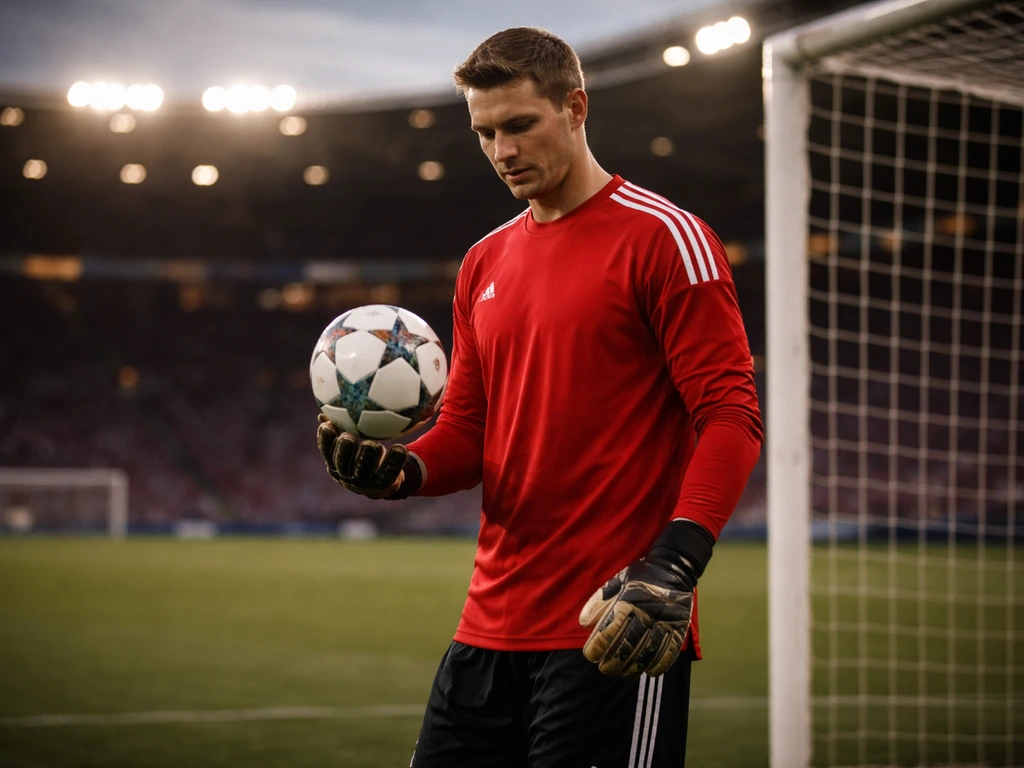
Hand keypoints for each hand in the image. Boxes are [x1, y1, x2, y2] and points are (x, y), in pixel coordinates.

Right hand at [316, 413, 407, 498]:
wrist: (382, 483)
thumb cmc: (362, 456)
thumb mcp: (349, 444)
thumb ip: (340, 428)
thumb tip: (324, 413)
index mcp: (335, 464)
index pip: (326, 452)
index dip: (325, 440)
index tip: (327, 425)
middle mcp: (347, 475)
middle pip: (342, 463)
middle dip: (344, 450)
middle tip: (348, 437)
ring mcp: (364, 483)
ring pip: (363, 469)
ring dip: (367, 456)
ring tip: (373, 443)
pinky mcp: (382, 485)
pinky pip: (389, 472)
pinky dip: (394, 460)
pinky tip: (400, 447)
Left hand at [579, 549, 696, 677]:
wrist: (674, 568)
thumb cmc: (640, 576)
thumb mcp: (617, 581)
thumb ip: (600, 601)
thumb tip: (584, 623)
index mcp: (629, 600)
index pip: (611, 627)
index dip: (599, 644)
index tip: (590, 655)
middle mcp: (647, 612)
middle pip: (629, 644)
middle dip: (614, 660)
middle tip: (604, 668)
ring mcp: (665, 621)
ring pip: (648, 651)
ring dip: (634, 666)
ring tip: (622, 673)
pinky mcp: (680, 628)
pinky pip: (670, 651)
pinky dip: (659, 664)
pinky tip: (649, 671)